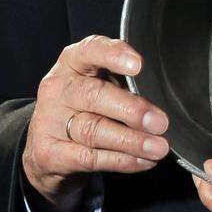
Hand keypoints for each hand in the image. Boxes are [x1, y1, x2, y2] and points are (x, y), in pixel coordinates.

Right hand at [21, 34, 169, 211]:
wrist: (48, 149)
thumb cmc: (86, 108)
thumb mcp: (101, 84)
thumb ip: (125, 83)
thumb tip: (164, 95)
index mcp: (72, 63)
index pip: (90, 50)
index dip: (114, 55)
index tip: (138, 66)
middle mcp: (58, 89)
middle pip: (94, 95)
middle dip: (131, 109)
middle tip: (160, 122)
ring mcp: (49, 121)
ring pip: (94, 130)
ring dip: (131, 141)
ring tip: (159, 147)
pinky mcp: (50, 154)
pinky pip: (90, 158)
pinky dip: (121, 160)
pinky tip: (143, 161)